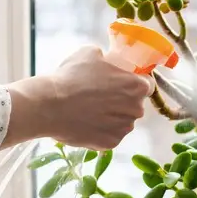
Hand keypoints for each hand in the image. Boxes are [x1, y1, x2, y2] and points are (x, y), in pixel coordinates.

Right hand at [4, 46, 153, 149]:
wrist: (50, 105)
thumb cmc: (71, 77)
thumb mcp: (91, 53)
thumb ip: (108, 58)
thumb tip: (108, 61)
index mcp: (137, 86)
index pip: (146, 84)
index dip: (133, 82)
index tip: (121, 82)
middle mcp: (137, 110)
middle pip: (134, 104)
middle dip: (122, 100)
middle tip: (100, 96)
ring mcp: (124, 129)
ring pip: (123, 121)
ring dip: (112, 116)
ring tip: (90, 110)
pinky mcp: (111, 144)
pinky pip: (110, 135)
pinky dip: (101, 130)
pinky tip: (86, 122)